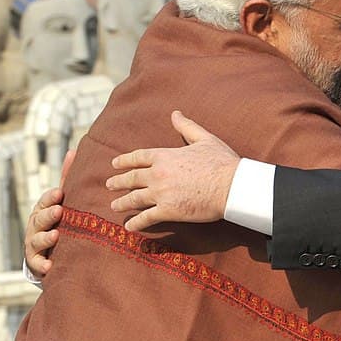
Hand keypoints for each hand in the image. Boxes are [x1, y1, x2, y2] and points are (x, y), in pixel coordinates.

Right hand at [24, 149, 75, 277]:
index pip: (45, 201)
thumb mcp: (61, 201)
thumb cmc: (58, 222)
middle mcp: (35, 226)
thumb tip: (73, 150)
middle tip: (58, 210)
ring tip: (55, 236)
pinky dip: (42, 265)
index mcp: (43, 210)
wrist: (49, 253)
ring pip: (36, 240)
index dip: (50, 198)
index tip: (59, 194)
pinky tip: (49, 267)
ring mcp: (34, 245)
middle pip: (39, 219)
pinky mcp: (36, 263)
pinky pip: (38, 265)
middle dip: (47, 215)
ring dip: (45, 238)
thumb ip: (66, 179)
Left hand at [106, 110, 239, 231]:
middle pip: (132, 178)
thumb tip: (175, 113)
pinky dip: (136, 223)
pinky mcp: (168, 211)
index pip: (138, 158)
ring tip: (114, 205)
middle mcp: (158, 174)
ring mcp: (161, 194)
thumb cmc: (221, 162)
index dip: (125, 161)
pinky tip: (129, 226)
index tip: (115, 164)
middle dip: (118, 182)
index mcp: (165, 156)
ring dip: (122, 202)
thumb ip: (187, 126)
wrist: (231, 186)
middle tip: (109, 184)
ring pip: (134, 199)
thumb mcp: (204, 138)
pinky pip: (146, 218)